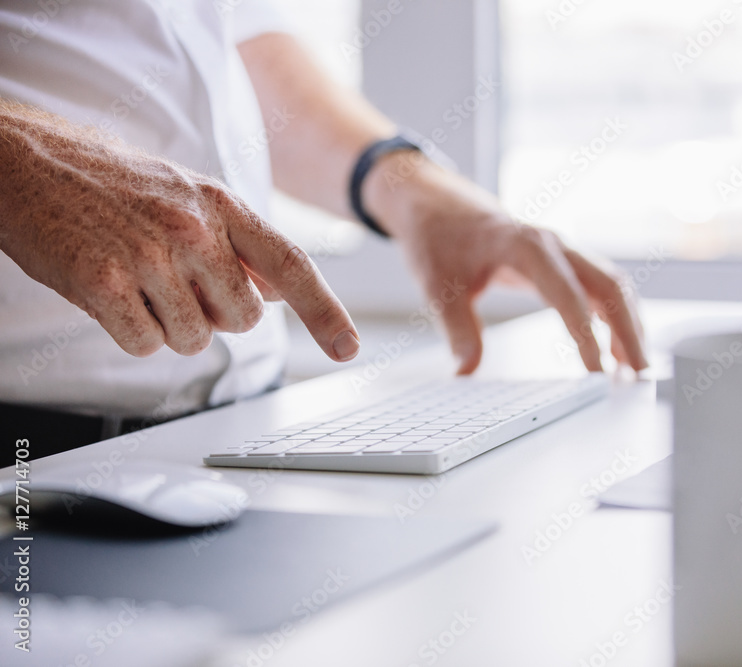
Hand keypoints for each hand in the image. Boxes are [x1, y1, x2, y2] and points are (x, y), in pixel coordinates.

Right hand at [0, 103, 359, 360]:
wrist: (26, 161)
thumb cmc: (113, 182)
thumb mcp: (190, 195)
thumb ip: (240, 243)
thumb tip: (281, 289)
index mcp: (221, 205)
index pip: (292, 266)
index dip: (327, 312)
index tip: (346, 347)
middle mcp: (193, 229)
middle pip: (243, 319)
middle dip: (216, 315)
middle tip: (177, 282)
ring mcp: (149, 256)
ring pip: (194, 339)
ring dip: (170, 325)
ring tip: (140, 281)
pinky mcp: (104, 283)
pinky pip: (145, 344)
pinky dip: (133, 331)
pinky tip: (114, 294)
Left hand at [366, 155, 647, 373]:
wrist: (435, 203)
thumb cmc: (438, 238)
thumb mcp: (437, 285)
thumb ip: (457, 328)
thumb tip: (467, 371)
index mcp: (524, 245)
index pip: (567, 294)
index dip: (586, 335)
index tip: (596, 372)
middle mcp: (552, 243)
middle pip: (608, 285)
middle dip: (628, 330)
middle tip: (639, 374)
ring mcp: (561, 249)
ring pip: (611, 284)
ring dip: (628, 323)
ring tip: (634, 368)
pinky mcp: (561, 259)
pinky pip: (599, 285)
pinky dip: (614, 315)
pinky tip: (616, 346)